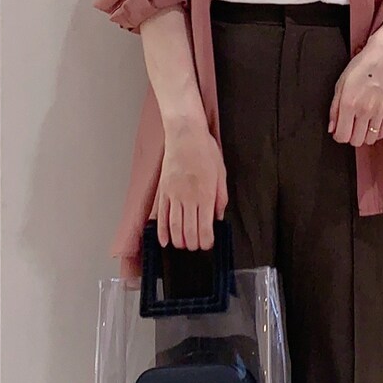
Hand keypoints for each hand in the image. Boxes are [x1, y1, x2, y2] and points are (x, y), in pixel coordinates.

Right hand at [154, 121, 227, 249]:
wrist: (184, 135)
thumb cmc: (205, 151)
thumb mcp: (221, 173)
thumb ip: (220, 197)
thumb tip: (218, 216)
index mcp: (205, 195)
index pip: (205, 227)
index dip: (206, 241)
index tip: (208, 245)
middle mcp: (188, 198)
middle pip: (188, 230)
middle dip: (193, 244)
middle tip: (196, 247)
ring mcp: (173, 195)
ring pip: (174, 226)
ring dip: (178, 240)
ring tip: (183, 246)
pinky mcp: (163, 191)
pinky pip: (161, 215)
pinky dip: (161, 230)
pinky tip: (164, 240)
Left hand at [328, 34, 382, 146]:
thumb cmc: (361, 67)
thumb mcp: (340, 85)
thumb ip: (334, 109)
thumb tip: (332, 127)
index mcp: (349, 104)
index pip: (342, 136)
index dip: (338, 135)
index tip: (339, 130)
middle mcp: (364, 111)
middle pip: (356, 141)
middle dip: (351, 137)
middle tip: (351, 127)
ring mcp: (379, 112)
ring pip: (369, 140)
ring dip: (364, 136)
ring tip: (362, 125)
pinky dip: (376, 132)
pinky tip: (372, 123)